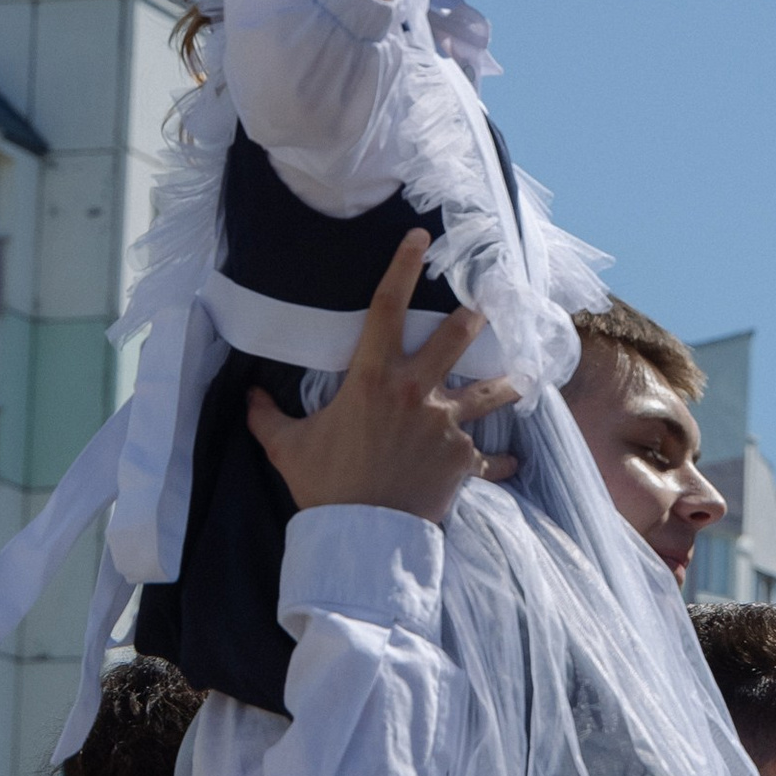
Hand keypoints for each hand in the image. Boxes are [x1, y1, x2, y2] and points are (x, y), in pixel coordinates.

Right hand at [245, 230, 519, 527]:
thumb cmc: (323, 487)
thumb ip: (268, 416)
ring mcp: (445, 425)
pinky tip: (514, 463)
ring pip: (491, 391)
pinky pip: (490, 460)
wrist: (361, 537)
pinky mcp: (463, 460)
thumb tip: (250, 396)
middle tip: (488, 301)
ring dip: (509, 381)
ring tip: (525, 373)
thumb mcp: (287, 447)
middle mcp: (415, 393)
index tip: (420, 238)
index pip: (385, 308)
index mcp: (371, 379)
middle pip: (456, 337)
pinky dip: (500, 463)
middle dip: (475, 314)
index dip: (402, 267)